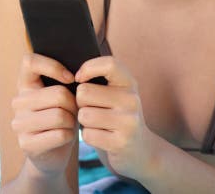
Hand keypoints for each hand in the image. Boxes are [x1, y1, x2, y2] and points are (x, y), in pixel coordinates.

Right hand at [10, 53, 77, 176]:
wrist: (52, 153)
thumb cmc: (61, 117)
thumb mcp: (61, 97)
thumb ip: (63, 83)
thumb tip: (77, 76)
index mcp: (24, 84)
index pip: (30, 61)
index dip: (53, 67)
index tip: (70, 78)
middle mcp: (18, 102)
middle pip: (58, 94)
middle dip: (74, 105)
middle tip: (73, 112)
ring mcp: (19, 123)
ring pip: (60, 116)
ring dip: (72, 122)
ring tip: (69, 124)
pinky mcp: (26, 143)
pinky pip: (60, 134)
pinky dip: (69, 136)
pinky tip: (65, 137)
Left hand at [75, 56, 155, 177]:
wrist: (140, 149)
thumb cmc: (117, 116)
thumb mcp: (116, 93)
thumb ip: (100, 79)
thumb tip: (74, 76)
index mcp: (130, 83)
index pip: (109, 64)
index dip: (88, 68)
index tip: (79, 79)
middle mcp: (132, 100)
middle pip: (84, 92)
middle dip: (80, 102)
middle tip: (92, 109)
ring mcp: (128, 122)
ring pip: (84, 115)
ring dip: (84, 122)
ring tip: (97, 124)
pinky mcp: (121, 142)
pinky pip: (88, 135)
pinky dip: (89, 137)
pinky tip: (101, 137)